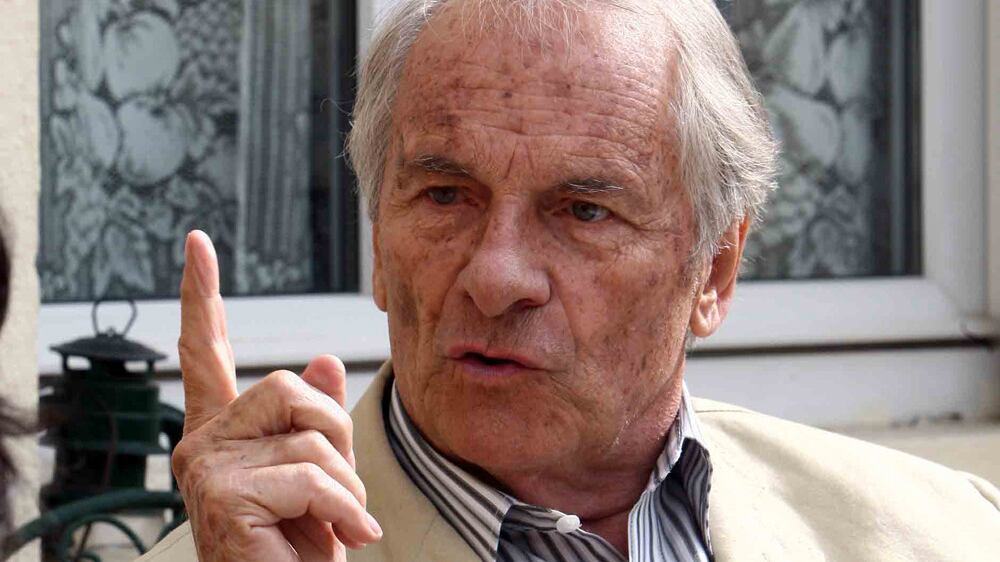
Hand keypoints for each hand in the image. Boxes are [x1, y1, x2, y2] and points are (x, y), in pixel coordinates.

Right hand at [171, 231, 381, 560]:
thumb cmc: (299, 549)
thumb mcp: (318, 476)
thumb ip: (313, 418)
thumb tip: (323, 357)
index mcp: (221, 432)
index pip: (206, 353)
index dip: (201, 296)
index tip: (197, 244)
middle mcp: (201, 443)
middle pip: (291, 387)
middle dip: (337, 433)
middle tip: (342, 490)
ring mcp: (206, 468)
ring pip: (310, 432)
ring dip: (346, 483)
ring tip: (339, 523)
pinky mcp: (223, 495)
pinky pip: (312, 477)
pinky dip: (345, 510)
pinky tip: (344, 538)